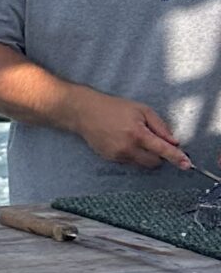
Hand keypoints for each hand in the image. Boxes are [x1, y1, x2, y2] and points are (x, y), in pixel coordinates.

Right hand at [66, 91, 192, 171]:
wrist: (85, 112)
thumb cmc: (113, 108)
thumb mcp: (141, 110)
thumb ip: (160, 126)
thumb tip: (173, 141)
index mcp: (137, 134)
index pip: (162, 150)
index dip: (176, 157)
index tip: (187, 164)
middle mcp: (128, 148)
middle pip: (154, 162)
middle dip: (158, 155)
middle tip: (152, 140)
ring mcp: (118, 155)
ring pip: (141, 164)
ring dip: (144, 155)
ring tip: (132, 137)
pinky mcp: (110, 159)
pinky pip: (129, 162)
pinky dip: (132, 154)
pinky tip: (122, 140)